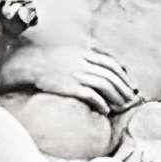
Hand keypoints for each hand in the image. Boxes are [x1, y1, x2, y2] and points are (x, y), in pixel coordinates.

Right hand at [5, 44, 140, 113]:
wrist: (29, 65)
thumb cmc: (50, 59)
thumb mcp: (72, 51)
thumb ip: (89, 53)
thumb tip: (107, 58)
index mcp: (85, 54)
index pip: (113, 65)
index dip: (125, 76)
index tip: (131, 85)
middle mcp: (83, 63)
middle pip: (112, 76)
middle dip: (125, 89)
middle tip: (131, 100)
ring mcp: (77, 75)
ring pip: (105, 86)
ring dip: (117, 98)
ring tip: (121, 107)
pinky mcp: (69, 86)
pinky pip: (91, 96)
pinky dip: (101, 103)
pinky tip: (105, 110)